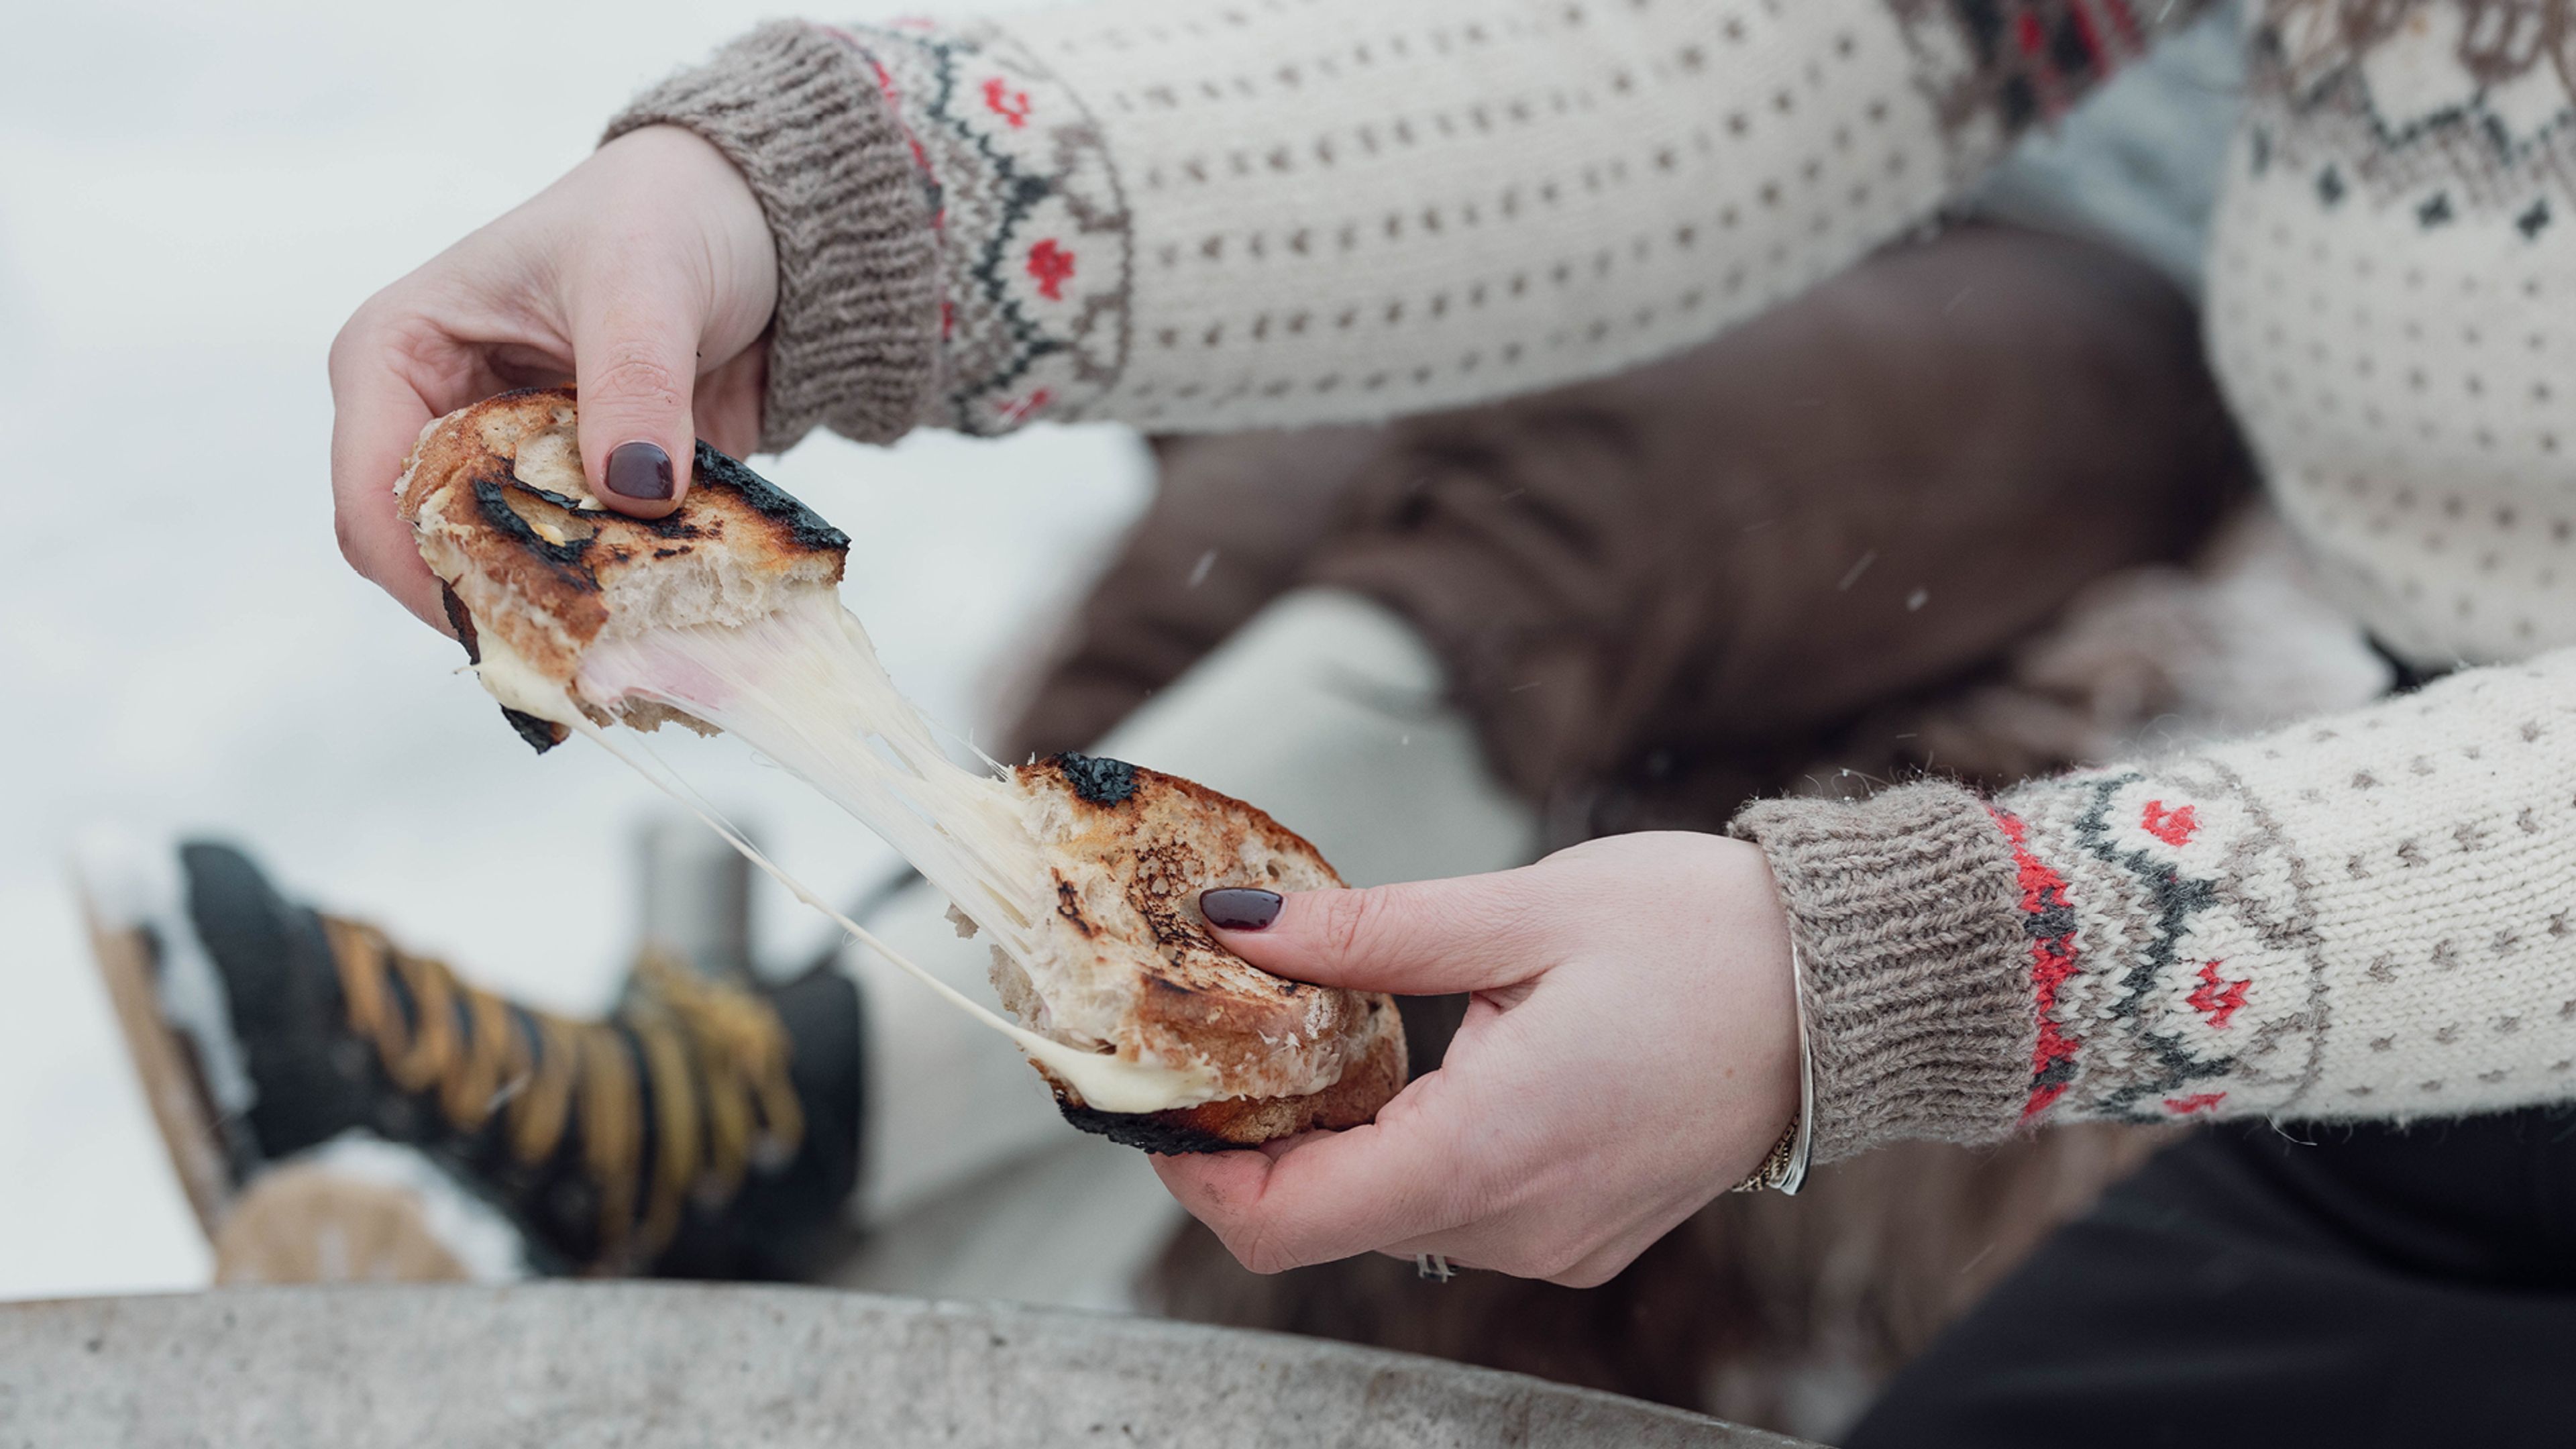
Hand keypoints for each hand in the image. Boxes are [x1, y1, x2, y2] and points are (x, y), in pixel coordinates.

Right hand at [328, 125, 777, 629]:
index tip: (521, 613)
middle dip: (504, 601)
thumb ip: (633, 381)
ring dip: (571, 608)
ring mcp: (504, 468)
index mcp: (396, 355)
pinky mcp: (575, 500)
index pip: (373, 495)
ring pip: (503, 578)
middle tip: (596, 642)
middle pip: (427, 556)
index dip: (429, 569)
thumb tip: (633, 488)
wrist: (747, 225)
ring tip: (644, 631)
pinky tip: (676, 610)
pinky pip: (583, 574)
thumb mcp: (644, 280)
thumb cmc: (663, 218)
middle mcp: (432, 422)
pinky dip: (624, 597)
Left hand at [1160, 831, 1799, 1287]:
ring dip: (1339, 1136)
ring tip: (1327, 1028)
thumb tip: (1234, 930)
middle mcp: (1515, 1226)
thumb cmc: (1702, 935)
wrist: (1849, 987)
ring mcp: (1556, 1241)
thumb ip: (1364, 934)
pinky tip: (1422, 1063)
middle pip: (1325, 1219)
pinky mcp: (1586, 1232)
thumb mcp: (1520, 910)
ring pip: (1389, 1214)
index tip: (1156, 1097)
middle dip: (1260, 1136)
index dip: (1195, 1169)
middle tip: (1226, 1029)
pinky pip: (1459, 1210)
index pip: (1281, 1220)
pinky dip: (1413, 1148)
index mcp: (1486, 1152)